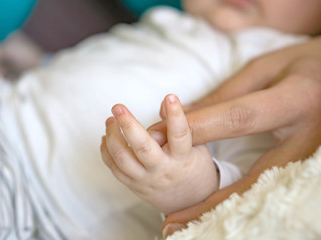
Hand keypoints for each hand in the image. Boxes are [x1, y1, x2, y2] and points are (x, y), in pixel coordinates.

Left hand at [101, 94, 218, 214]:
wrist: (189, 201)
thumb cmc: (193, 167)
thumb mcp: (197, 147)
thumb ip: (181, 127)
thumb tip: (163, 104)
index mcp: (183, 159)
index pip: (180, 135)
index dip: (176, 115)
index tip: (170, 96)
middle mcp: (162, 170)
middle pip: (142, 148)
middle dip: (128, 125)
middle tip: (117, 107)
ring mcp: (145, 179)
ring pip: (122, 159)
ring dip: (112, 137)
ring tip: (110, 120)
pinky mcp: (133, 185)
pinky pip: (115, 168)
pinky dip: (106, 151)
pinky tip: (106, 138)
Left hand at [157, 37, 320, 237]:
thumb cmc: (302, 67)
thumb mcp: (265, 70)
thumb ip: (224, 96)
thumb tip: (179, 115)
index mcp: (296, 101)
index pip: (238, 118)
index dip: (196, 128)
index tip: (157, 135)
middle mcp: (308, 138)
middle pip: (252, 176)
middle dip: (209, 200)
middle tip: (173, 221)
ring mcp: (310, 158)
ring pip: (260, 192)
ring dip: (221, 210)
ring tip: (185, 226)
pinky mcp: (306, 166)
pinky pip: (268, 189)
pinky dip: (239, 203)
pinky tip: (214, 213)